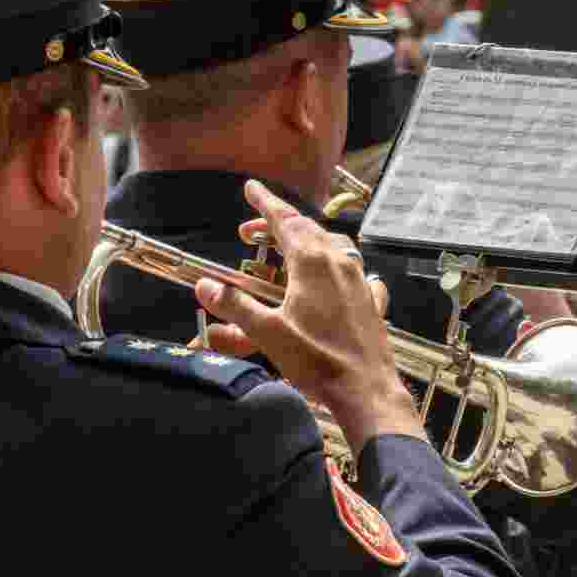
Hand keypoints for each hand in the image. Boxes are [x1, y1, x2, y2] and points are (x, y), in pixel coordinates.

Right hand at [194, 180, 423, 455]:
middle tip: (250, 232)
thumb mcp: (267, 333)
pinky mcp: (370, 300)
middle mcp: (339, 263)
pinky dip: (337, 267)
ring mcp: (359, 280)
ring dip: (308, 240)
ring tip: (287, 250)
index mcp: (312, 262)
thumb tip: (206, 286)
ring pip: (333, 245)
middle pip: (306, 229)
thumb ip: (234, 306)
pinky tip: (335, 279)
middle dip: (277, 224)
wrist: (365, 389)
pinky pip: (354, 272)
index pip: (285, 220)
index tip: (251, 188)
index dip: (265, 203)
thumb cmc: (318, 361)